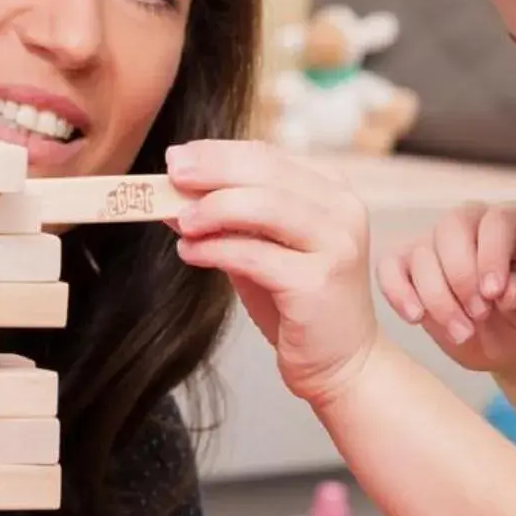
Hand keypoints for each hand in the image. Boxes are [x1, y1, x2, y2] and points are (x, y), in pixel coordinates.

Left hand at [165, 140, 381, 408]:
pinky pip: (256, 254)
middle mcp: (341, 210)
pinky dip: (216, 249)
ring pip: (265, 206)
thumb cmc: (298, 303)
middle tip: (172, 174)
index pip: (267, 156)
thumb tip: (173, 194)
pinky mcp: (319, 281)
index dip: (218, 153)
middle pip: (266, 172)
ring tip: (180, 221)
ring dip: (213, 208)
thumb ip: (228, 220)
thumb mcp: (260, 249)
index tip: (177, 157)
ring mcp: (335, 244)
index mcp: (331, 192)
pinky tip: (190, 252)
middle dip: (212, 169)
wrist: (343, 362)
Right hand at [377, 200, 515, 375]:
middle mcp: (469, 223)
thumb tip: (505, 292)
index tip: (495, 294)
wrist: (507, 340)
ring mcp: (435, 242)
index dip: (492, 256)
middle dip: (461, 278)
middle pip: (451, 230)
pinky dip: (398, 293)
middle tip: (480, 315)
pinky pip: (388, 268)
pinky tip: (416, 318)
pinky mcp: (408, 266)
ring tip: (463, 332)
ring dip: (438, 300)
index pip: (495, 223)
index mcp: (510, 222)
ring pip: (421, 256)